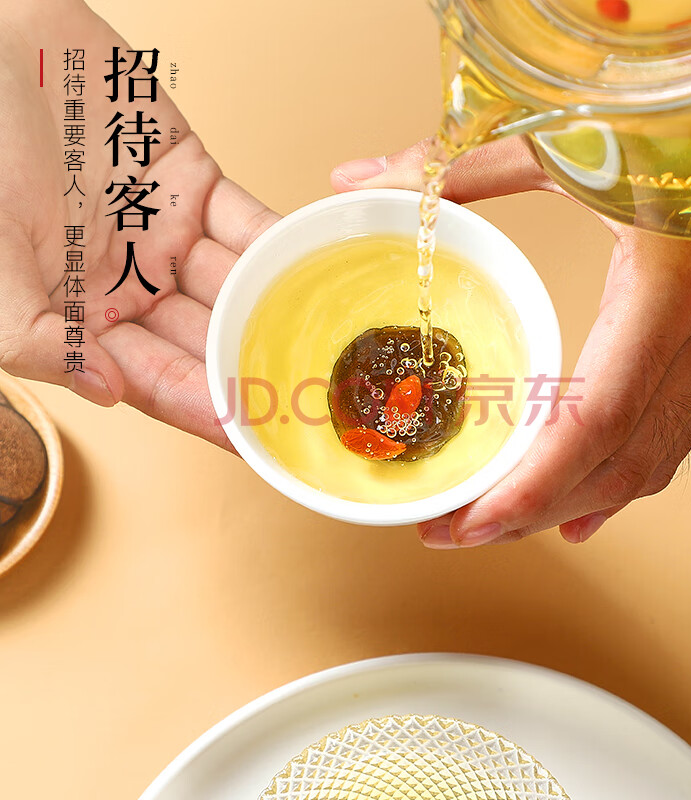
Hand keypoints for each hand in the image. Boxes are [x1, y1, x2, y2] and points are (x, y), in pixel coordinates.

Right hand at [0, 0, 278, 447]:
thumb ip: (34, 336)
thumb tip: (105, 390)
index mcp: (83, 315)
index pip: (159, 380)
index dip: (208, 409)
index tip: (258, 437)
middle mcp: (131, 284)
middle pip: (210, 339)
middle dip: (258, 370)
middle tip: (314, 402)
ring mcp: (165, 232)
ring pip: (236, 285)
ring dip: (281, 316)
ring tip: (333, 349)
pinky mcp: (191, 181)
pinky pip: (245, 222)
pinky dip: (279, 246)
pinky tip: (317, 275)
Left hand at [331, 137, 690, 545]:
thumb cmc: (679, 111)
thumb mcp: (564, 141)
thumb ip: (457, 166)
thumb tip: (360, 180)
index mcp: (666, 287)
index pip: (594, 421)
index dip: (529, 487)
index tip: (466, 521)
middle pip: (617, 463)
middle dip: (534, 513)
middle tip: (455, 531)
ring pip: (652, 462)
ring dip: (576, 505)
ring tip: (505, 527)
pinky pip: (675, 435)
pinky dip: (622, 480)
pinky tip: (584, 508)